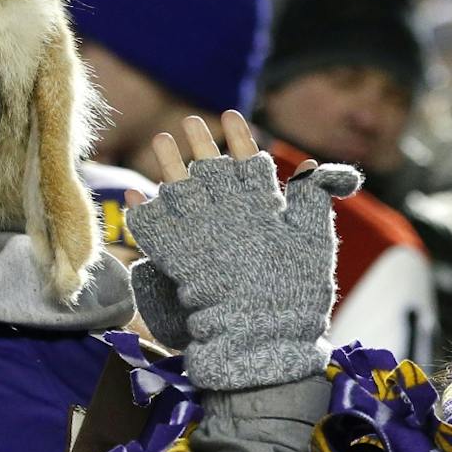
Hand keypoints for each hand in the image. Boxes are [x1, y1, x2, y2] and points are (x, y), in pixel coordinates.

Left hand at [125, 109, 362, 389]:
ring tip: (161, 139)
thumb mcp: (316, 242)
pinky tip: (136, 193)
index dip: (241, 137)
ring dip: (168, 162)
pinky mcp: (178, 260)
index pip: (251, 162)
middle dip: (200, 142)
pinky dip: (144, 209)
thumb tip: (312, 165)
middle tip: (190, 121)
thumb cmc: (295, 292)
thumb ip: (312, 201)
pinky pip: (154, 228)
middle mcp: (229, 215)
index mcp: (264, 209)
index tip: (230, 115)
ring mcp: (201, 236)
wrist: (262, 336)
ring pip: (180, 189)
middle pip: (210, 169)